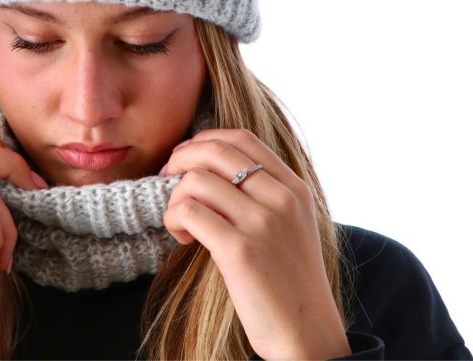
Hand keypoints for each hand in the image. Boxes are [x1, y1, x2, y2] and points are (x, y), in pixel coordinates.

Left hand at [161, 129, 349, 359]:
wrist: (306, 335)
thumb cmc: (288, 282)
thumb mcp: (291, 225)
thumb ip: (264, 193)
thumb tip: (208, 168)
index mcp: (294, 188)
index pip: (241, 138)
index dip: (203, 141)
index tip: (185, 159)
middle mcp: (281, 199)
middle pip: (215, 151)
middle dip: (180, 160)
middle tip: (166, 180)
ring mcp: (262, 223)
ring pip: (195, 180)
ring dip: (174, 198)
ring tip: (181, 223)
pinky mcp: (239, 250)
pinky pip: (188, 211)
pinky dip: (174, 220)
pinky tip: (183, 239)